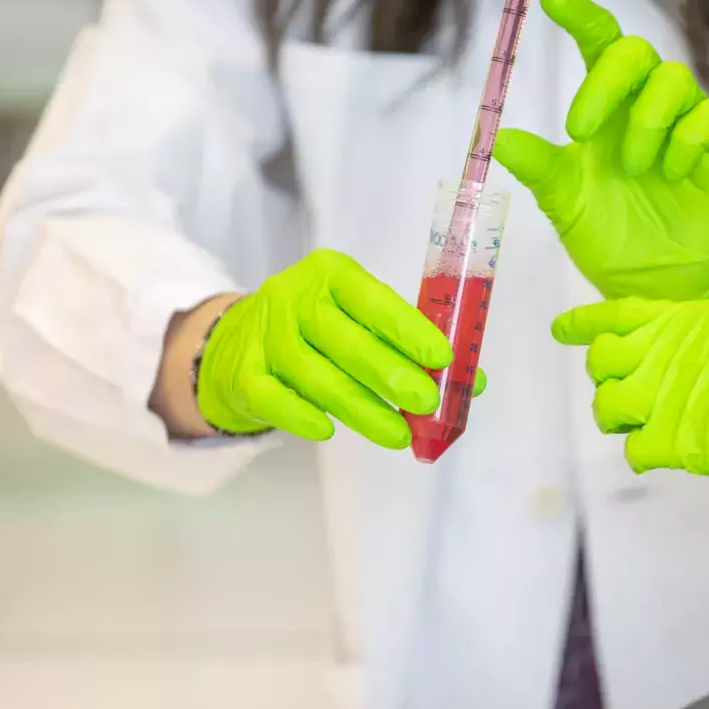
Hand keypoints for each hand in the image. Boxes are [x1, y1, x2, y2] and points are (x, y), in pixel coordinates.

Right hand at [197, 249, 482, 445]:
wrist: (237, 340)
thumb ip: (409, 344)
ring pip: (317, 376)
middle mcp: (293, 298)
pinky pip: (275, 399)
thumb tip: (471, 381)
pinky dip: (303, 416)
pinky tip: (330, 430)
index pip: (374, 300)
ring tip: (399, 434)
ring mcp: (265, 337)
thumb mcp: (360, 317)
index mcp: (330, 274)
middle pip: (346, 341)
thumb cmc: (319, 327)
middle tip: (427, 403)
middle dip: (391, 375)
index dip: (409, 330)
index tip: (443, 358)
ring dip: (362, 409)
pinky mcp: (243, 375)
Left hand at [494, 0, 708, 302]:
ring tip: (633, 168)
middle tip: (579, 129)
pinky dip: (685, 143)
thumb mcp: (564, 202)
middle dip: (604, 81)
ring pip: (675, 81)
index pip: (599, 43)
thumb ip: (539, 168)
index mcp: (607, 107)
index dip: (581, 16)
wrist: (652, 284)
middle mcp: (647, 106)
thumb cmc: (608, 233)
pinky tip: (671, 174)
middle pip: (637, 51)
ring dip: (645, 121)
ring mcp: (686, 127)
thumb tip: (497, 138)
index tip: (551, 2)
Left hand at [552, 296, 708, 479]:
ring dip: (620, 418)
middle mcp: (667, 354)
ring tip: (644, 425)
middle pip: (601, 364)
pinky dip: (642, 455)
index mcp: (689, 318)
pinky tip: (662, 453)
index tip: (564, 329)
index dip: (584, 324)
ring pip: (607, 409)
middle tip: (630, 389)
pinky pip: (635, 452)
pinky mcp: (683, 444)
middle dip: (608, 376)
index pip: (615, 315)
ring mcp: (669, 399)